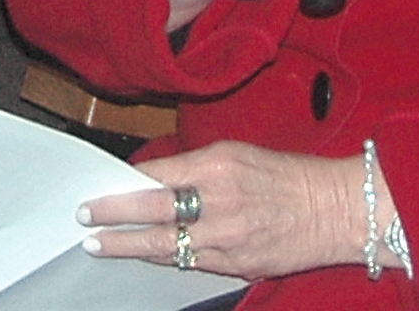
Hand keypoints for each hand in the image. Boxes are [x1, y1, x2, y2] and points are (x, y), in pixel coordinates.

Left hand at [79, 142, 362, 279]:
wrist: (333, 209)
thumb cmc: (286, 176)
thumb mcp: (237, 154)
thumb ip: (194, 167)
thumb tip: (152, 179)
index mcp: (219, 165)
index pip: (157, 175)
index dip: (124, 185)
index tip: (98, 188)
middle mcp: (219, 202)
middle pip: (152, 210)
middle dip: (113, 215)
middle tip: (85, 218)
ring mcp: (227, 237)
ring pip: (164, 245)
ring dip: (128, 246)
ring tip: (100, 245)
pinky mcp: (236, 264)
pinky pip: (189, 263)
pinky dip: (163, 258)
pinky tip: (143, 256)